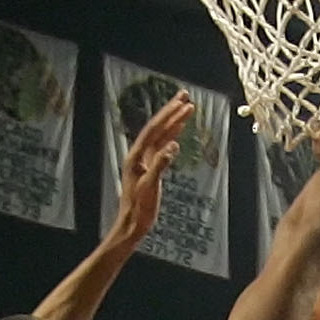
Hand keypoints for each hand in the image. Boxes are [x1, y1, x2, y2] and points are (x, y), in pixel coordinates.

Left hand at [110, 93, 192, 244]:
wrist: (133, 224)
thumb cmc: (139, 208)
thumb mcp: (150, 186)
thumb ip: (160, 165)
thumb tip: (173, 145)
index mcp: (136, 156)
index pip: (154, 129)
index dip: (169, 115)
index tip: (183, 103)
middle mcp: (139, 154)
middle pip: (157, 127)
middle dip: (171, 111)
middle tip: (185, 95)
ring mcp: (145, 160)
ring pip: (161, 135)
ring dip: (173, 121)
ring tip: (186, 107)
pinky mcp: (150, 168)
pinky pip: (163, 147)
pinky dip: (172, 136)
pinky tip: (179, 130)